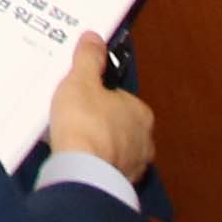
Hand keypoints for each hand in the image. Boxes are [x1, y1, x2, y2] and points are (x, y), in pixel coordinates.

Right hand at [45, 32, 154, 178]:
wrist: (83, 171)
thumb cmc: (84, 122)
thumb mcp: (80, 81)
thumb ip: (89, 58)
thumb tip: (94, 38)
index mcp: (140, 111)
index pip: (121, 98)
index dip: (100, 97)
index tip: (82, 99)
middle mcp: (145, 138)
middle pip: (121, 124)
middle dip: (102, 123)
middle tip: (76, 120)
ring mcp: (137, 164)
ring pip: (118, 149)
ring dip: (102, 147)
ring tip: (77, 144)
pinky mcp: (125, 183)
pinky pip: (110, 169)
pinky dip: (99, 166)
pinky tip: (81, 163)